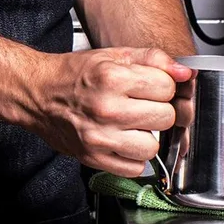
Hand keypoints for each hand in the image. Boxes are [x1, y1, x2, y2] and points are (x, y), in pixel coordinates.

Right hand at [27, 47, 193, 176]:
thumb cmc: (74, 75)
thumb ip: (153, 59)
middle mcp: (106, 109)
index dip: (162, 86)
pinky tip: (122, 141)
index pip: (167, 88)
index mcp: (113, 78)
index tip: (149, 87)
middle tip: (140, 106)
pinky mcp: (93, 158)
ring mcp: (99, 137)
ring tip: (131, 126)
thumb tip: (185, 72)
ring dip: (147, 137)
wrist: (38, 94)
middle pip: (165, 118)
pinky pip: (134, 168)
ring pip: (153, 147)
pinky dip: (132, 157)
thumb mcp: (113, 55)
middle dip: (157, 110)